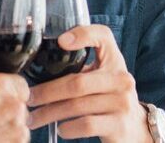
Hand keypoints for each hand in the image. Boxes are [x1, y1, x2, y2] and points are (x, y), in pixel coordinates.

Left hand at [27, 25, 151, 142]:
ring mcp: (122, 103)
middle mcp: (121, 79)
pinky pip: (86, 124)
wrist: (136, 128)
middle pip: (77, 82)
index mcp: (114, 61)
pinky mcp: (119, 125)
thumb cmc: (109, 97)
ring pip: (77, 106)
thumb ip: (80, 65)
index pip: (103, 36)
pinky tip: (60, 129)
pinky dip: (68, 128)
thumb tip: (37, 65)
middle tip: (28, 98)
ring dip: (50, 113)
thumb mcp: (102, 75)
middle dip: (47, 91)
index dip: (83, 34)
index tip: (60, 42)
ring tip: (33, 118)